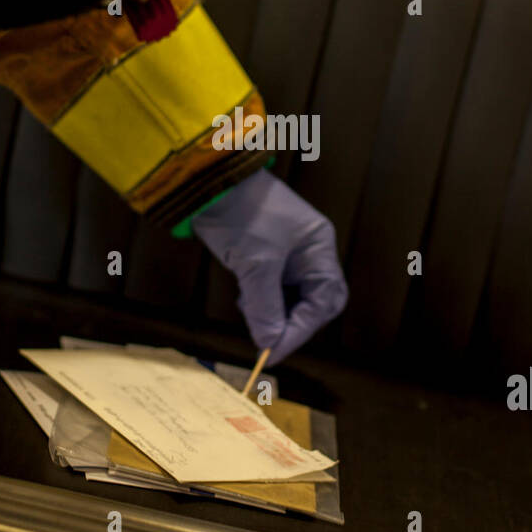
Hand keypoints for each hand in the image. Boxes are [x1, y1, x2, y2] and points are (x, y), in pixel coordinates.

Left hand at [192, 169, 347, 363]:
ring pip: (290, 295)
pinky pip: (272, 285)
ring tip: (250, 309)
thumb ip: (265, 308)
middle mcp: (309, 249)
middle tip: (269, 339)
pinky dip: (261, 298)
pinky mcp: (266, 251)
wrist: (208, 179)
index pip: (323, 301)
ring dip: (273, 310)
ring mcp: (288, 250)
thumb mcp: (255, 265)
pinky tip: (245, 297)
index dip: (300, 330)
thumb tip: (270, 344)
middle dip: (293, 321)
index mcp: (318, 247)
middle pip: (314, 300)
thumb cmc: (241, 213)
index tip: (275, 351)